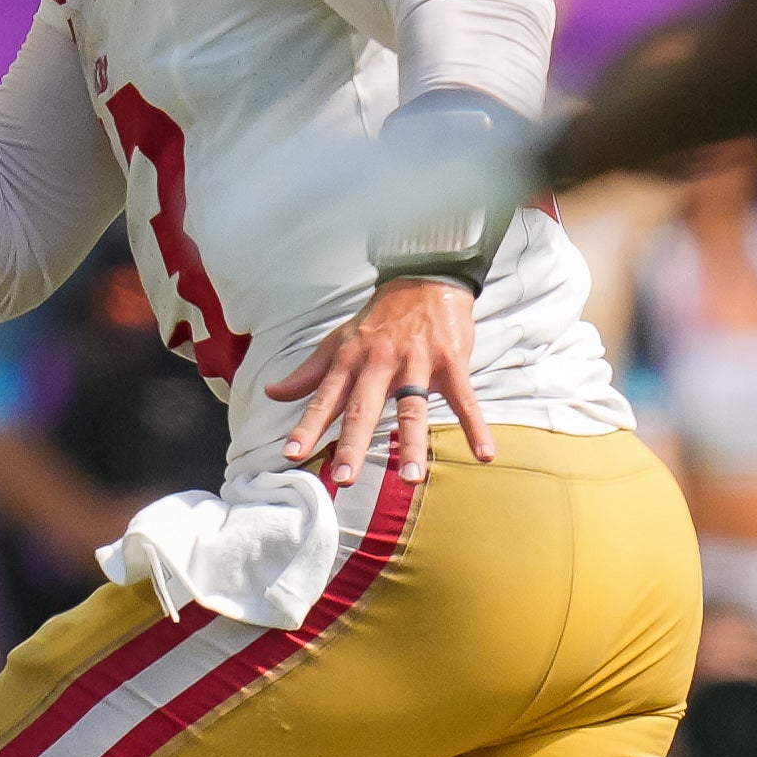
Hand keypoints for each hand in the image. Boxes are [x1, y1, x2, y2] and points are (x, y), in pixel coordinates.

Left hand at [267, 278, 491, 487]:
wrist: (425, 276)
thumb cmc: (380, 318)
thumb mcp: (339, 341)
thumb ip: (309, 373)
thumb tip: (273, 393)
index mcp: (350, 361)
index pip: (324, 399)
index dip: (307, 427)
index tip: (292, 455)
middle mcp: (379, 363)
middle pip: (363, 408)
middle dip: (352, 443)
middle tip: (344, 478)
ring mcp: (417, 363)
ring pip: (413, 408)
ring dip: (411, 444)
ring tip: (410, 480)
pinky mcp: (451, 362)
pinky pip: (464, 399)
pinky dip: (475, 426)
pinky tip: (484, 455)